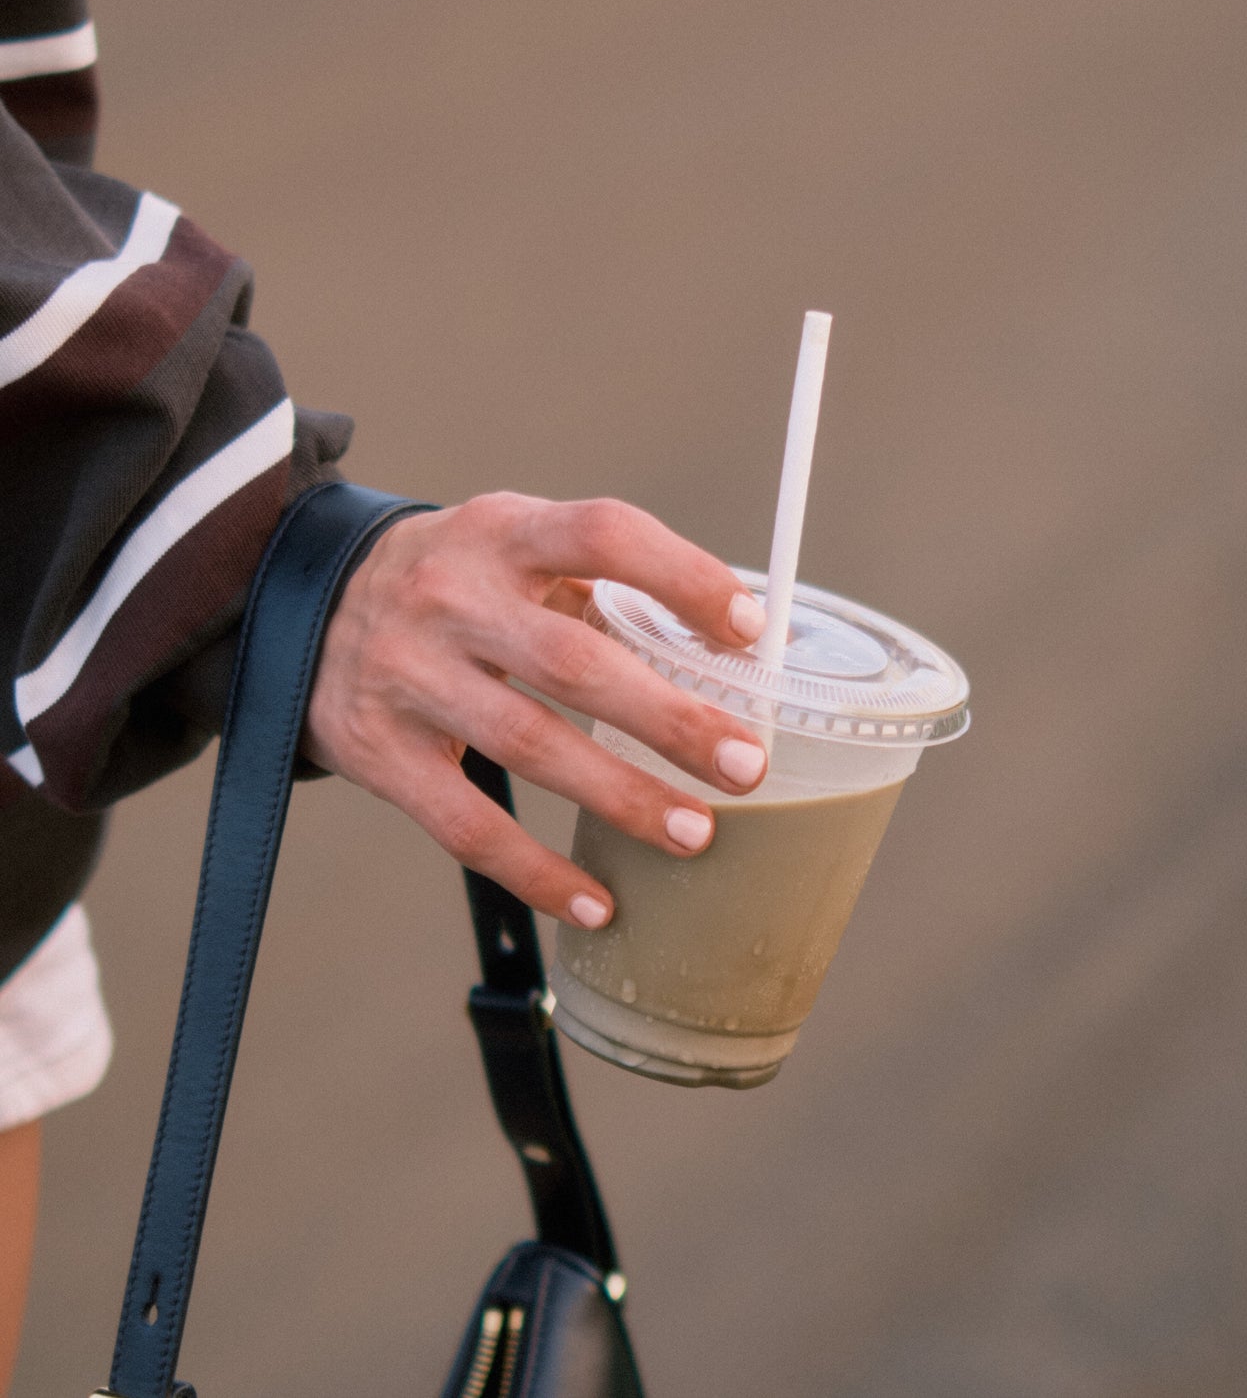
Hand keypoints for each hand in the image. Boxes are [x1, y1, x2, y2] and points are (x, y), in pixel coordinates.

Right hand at [302, 492, 769, 928]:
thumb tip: (733, 649)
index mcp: (503, 533)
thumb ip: (604, 588)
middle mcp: (453, 598)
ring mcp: (412, 676)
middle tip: (744, 764)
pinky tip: (597, 903)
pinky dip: (537, 871)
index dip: (682, 577)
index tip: (748, 630)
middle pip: (573, 661)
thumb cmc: (453, 580)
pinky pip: (467, 825)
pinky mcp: (383, 752)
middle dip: (668, 719)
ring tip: (694, 833)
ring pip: (528, 745)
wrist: (308, 605)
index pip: (603, 536)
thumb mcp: (514, 549)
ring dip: (620, 795)